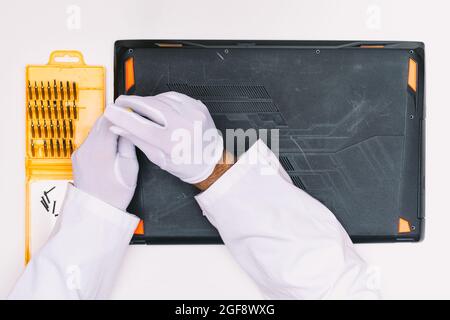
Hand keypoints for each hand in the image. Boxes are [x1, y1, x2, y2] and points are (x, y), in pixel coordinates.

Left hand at [71, 116, 138, 210]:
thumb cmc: (115, 194)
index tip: (132, 110)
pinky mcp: (78, 157)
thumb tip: (129, 127)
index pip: (110, 118)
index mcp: (100, 148)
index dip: (122, 112)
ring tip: (124, 133)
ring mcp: (80, 152)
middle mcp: (86, 147)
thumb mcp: (130, 168)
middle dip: (116, 119)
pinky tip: (112, 145)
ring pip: (96, 130)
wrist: (96, 211)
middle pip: (101, 122)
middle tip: (131, 120)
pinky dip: (102, 138)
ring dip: (109, 128)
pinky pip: (91, 140)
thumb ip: (129, 144)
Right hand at [104, 92, 222, 183]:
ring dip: (147, 100)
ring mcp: (194, 114)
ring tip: (137, 104)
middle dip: (133, 102)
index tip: (111, 111)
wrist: (210, 162)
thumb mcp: (158, 158)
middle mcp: (185, 126)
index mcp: (173, 143)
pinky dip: (163, 98)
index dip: (123, 117)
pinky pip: (176, 96)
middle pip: (152, 107)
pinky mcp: (199, 107)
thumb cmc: (185, 164)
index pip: (141, 126)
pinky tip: (157, 103)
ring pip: (163, 99)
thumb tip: (118, 127)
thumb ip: (137, 140)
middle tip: (121, 102)